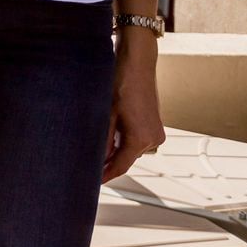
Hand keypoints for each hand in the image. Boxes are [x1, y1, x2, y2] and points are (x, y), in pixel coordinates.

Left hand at [104, 35, 164, 181]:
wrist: (137, 65)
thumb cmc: (121, 84)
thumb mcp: (106, 113)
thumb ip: (103, 139)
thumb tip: (97, 158)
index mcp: (140, 139)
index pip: (122, 165)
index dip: (107, 174)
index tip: (96, 182)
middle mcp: (153, 139)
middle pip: (127, 158)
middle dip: (110, 161)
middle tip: (90, 165)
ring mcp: (156, 133)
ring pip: (132, 149)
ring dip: (117, 150)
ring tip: (97, 149)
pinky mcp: (155, 126)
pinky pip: (138, 140)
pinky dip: (125, 141)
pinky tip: (111, 136)